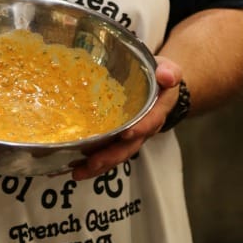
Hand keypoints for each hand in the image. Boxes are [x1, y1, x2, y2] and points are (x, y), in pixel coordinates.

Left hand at [71, 56, 182, 180]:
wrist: (161, 86)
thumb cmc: (160, 77)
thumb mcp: (169, 70)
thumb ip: (169, 73)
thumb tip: (166, 77)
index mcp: (156, 111)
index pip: (150, 122)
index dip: (139, 129)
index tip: (126, 133)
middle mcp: (144, 129)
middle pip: (129, 147)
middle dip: (111, 156)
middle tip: (93, 162)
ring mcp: (131, 136)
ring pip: (116, 154)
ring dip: (98, 165)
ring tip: (78, 172)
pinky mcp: (118, 138)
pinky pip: (107, 151)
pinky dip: (91, 161)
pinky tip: (73, 166)